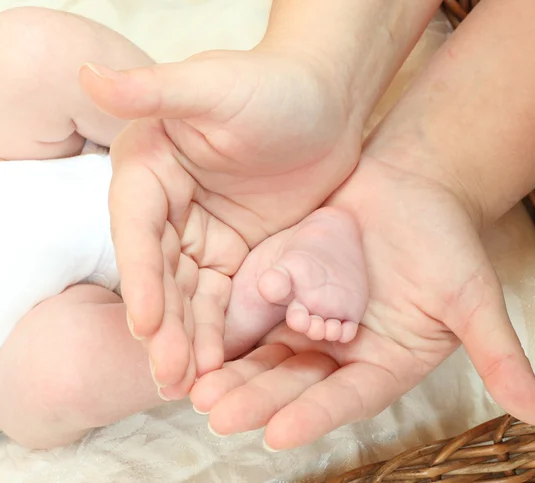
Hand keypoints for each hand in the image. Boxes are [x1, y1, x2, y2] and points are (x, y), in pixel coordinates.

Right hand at [79, 47, 361, 398]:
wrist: (327, 104)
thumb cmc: (272, 85)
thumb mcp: (214, 85)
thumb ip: (155, 90)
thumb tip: (86, 74)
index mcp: (151, 168)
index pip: (137, 229)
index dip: (139, 277)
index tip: (147, 323)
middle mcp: (169, 206)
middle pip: (159, 272)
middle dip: (164, 324)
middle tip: (169, 375)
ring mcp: (203, 234)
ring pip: (189, 295)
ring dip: (187, 339)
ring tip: (188, 386)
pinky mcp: (237, 253)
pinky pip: (225, 298)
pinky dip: (220, 331)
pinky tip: (218, 366)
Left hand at [191, 153, 534, 449]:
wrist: (409, 185)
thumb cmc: (445, 239)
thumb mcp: (472, 296)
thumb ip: (497, 353)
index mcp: (382, 362)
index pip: (346, 398)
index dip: (315, 416)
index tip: (278, 434)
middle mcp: (341, 350)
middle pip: (295, 381)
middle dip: (257, 397)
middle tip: (217, 413)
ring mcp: (308, 318)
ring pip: (266, 352)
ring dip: (232, 370)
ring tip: (196, 387)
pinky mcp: (284, 285)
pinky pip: (253, 310)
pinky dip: (228, 326)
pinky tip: (197, 337)